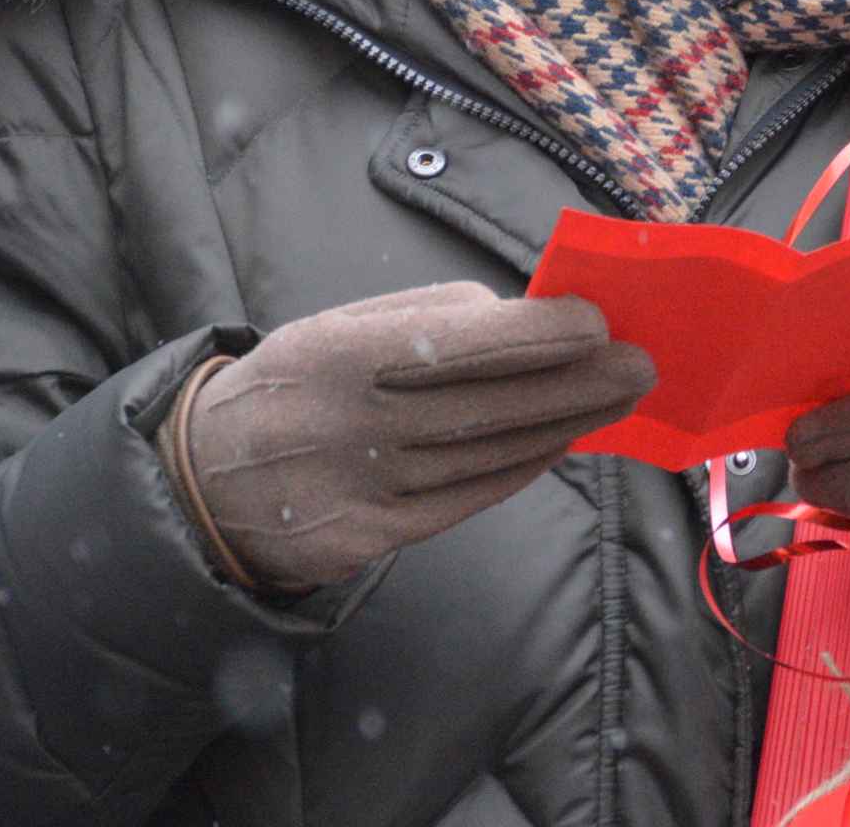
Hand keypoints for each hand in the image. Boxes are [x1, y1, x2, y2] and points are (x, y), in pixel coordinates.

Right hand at [159, 282, 655, 593]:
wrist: (207, 482)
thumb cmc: (295, 382)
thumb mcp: (340, 324)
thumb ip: (432, 315)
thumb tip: (524, 314)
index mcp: (347, 356)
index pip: (463, 343)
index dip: (540, 334)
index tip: (597, 321)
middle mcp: (362, 426)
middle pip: (495, 405)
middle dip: (582, 384)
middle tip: (642, 366)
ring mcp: (373, 488)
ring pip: (494, 454)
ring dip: (568, 424)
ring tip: (619, 398)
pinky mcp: (380, 535)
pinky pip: (473, 496)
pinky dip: (525, 466)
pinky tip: (563, 441)